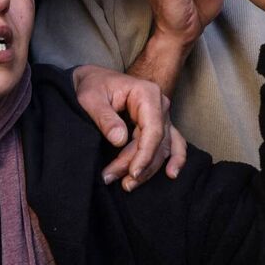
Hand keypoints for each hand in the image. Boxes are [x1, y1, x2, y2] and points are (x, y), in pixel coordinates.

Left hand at [73, 64, 188, 189]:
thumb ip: (105, 118)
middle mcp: (160, 105)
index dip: (143, 155)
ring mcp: (161, 115)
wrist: (93, 80)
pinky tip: (171, 174)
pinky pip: (172, 143)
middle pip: (156, 143)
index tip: (131, 173)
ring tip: (126, 184)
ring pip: (162, 148)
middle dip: (137, 165)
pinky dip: (174, 159)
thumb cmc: (92, 86)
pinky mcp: (158, 125)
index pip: (153, 131)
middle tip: (111, 178)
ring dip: (147, 169)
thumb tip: (120, 140)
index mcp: (147, 94)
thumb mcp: (91, 98)